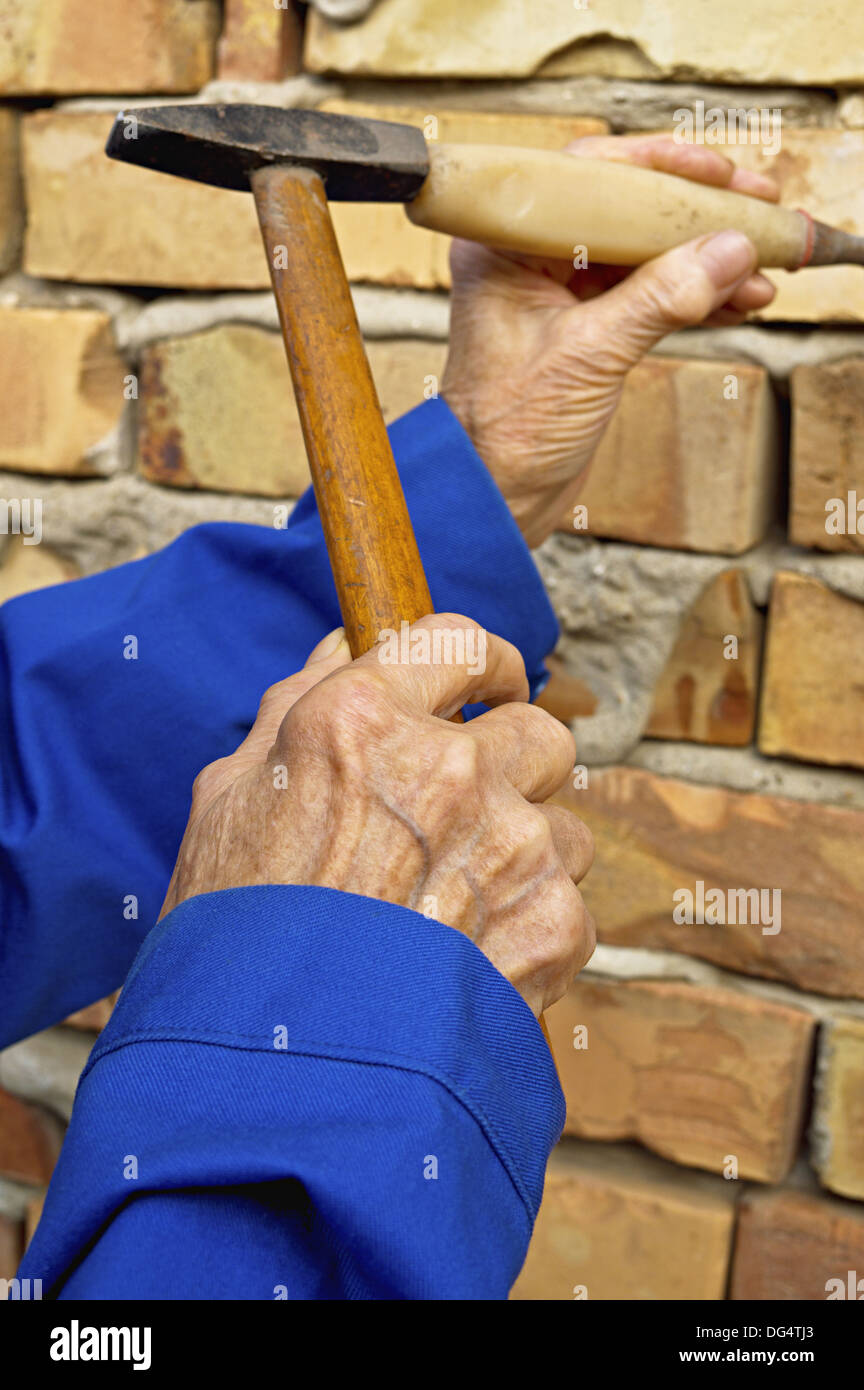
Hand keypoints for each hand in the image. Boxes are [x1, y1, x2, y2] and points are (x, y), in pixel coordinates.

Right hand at [160, 617, 594, 1017]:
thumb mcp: (229, 800)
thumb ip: (294, 708)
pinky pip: (571, 901)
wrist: (278, 1078)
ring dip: (527, 855)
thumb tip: (341, 646)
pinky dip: (534, 929)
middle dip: (515, 764)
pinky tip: (472, 963)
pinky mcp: (553, 920)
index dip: (482, 664)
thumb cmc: (234, 935)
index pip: (461, 641)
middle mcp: (449, 767)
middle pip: (539, 728)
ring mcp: (510, 844)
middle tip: (473, 811)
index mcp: (361, 720)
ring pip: (565, 822)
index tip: (487, 685)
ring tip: (458, 912)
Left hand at [441, 134, 779, 546]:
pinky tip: (738, 303)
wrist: (490, 500)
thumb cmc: (508, 432)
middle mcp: (527, 259)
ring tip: (762, 273)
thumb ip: (661, 299)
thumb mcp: (590, 357)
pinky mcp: (583, 333)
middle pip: (627, 211)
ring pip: (644, 256)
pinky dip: (692, 299)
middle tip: (760, 210)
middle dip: (697, 216)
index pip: (591, 177)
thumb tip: (732, 251)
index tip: (721, 177)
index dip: (663, 170)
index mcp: (504, 245)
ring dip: (705, 263)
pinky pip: (647, 297)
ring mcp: (556, 296)